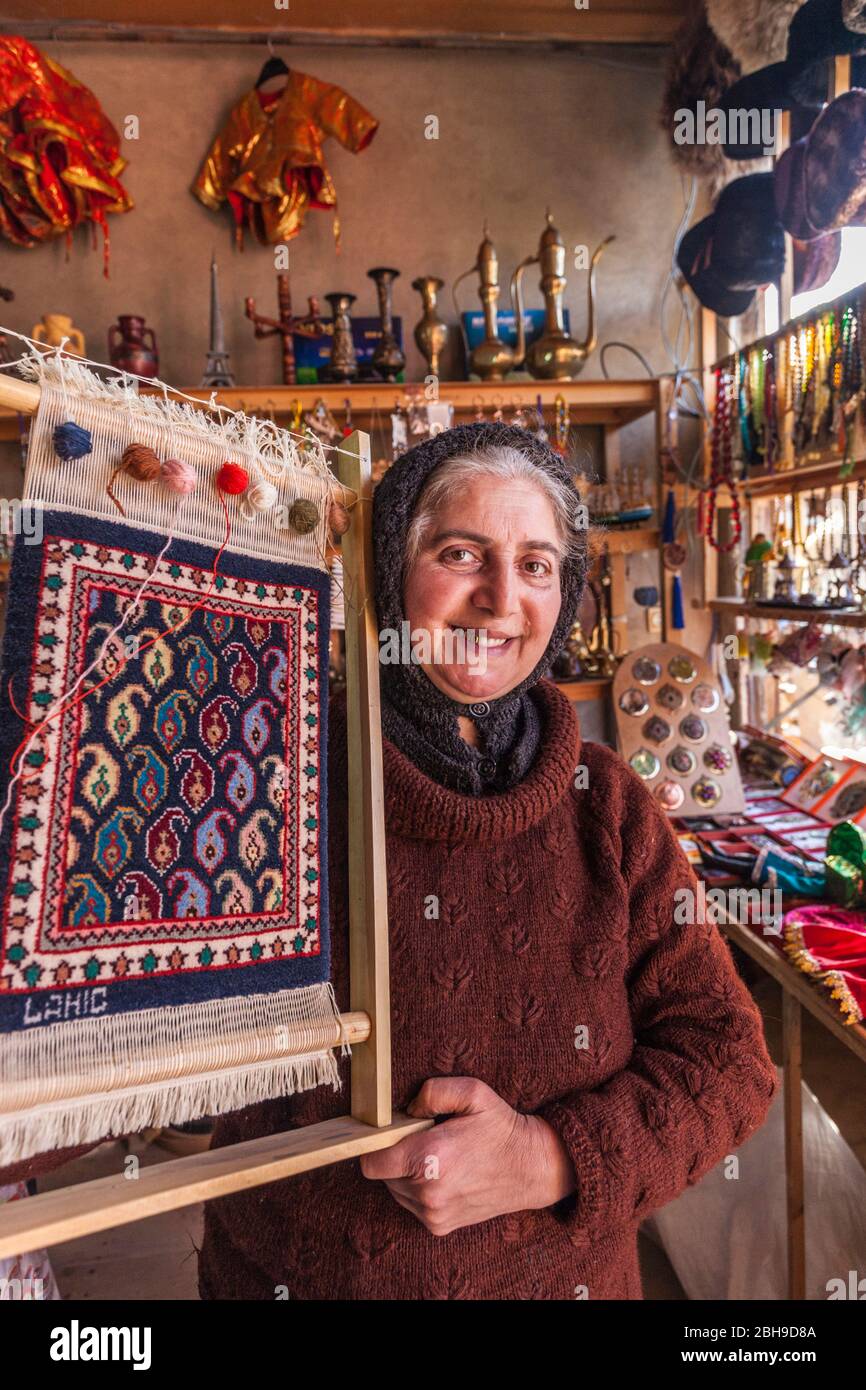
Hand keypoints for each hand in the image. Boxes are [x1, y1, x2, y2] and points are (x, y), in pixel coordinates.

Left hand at [359, 1076, 576, 1236]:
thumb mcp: (472, 1092)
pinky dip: (419, 1190)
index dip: (375, 1145)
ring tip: (439, 1157)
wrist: (531, 1167)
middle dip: (396, 1155)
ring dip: (407, 1174)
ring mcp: (433, 1214)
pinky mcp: (439, 1227)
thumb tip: (405, 1110)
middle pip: (383, 1174)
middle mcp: (428, 1193)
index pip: (371, 1162)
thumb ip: (432, 1091)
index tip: (391, 1133)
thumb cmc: (500, 1127)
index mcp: (430, 1159)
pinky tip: (444, 1175)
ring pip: (395, 1190)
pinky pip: (411, 1205)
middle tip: (427, 1139)